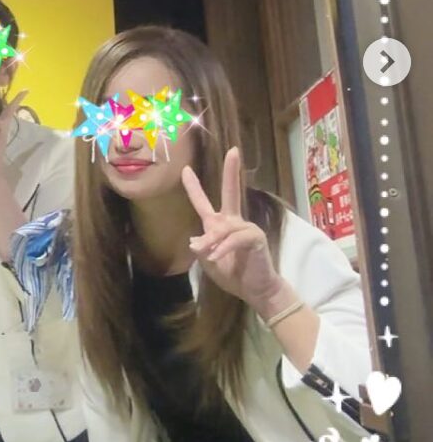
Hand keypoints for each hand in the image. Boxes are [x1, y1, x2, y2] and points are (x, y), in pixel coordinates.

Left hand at [182, 147, 285, 311]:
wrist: (255, 290)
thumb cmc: (231, 273)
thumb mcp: (208, 261)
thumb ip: (202, 249)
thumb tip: (195, 240)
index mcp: (218, 224)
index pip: (203, 203)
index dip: (194, 187)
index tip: (186, 169)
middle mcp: (233, 221)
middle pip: (231, 192)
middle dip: (232, 171)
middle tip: (234, 151)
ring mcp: (246, 227)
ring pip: (222, 228)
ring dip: (212, 242)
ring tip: (209, 255)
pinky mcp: (256, 237)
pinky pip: (235, 239)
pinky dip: (224, 248)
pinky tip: (216, 257)